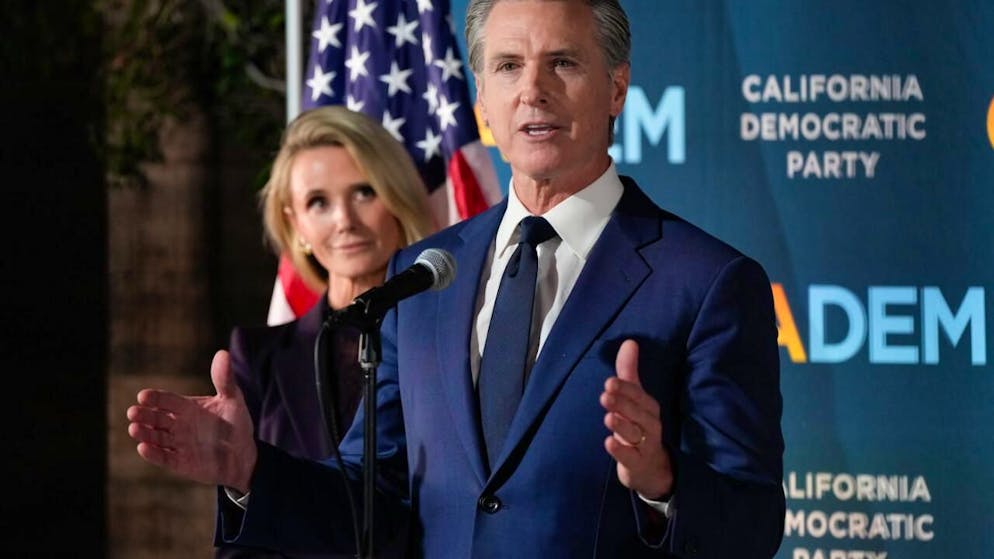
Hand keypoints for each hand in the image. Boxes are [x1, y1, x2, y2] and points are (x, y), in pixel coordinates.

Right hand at [126, 350, 256, 492]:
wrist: (244, 455)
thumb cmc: (236, 424)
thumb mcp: (233, 399)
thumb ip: (225, 379)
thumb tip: (223, 353)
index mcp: (187, 407)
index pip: (166, 400)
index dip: (155, 398)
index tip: (143, 395)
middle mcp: (178, 424)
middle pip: (156, 418)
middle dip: (144, 415)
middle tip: (133, 412)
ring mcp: (177, 444)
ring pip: (156, 437)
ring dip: (144, 433)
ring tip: (134, 428)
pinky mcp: (180, 462)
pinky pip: (164, 458)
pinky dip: (153, 454)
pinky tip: (143, 448)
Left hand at [600, 339, 672, 498]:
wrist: (651, 467)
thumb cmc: (639, 426)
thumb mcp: (634, 400)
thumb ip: (629, 372)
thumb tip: (629, 342)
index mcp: (649, 407)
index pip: (639, 396)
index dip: (625, 389)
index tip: (609, 382)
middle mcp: (650, 425)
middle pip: (638, 414)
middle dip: (622, 404)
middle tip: (605, 396)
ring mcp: (645, 446)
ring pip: (636, 434)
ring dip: (622, 426)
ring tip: (608, 418)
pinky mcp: (638, 464)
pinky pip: (631, 457)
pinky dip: (620, 451)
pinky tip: (608, 443)